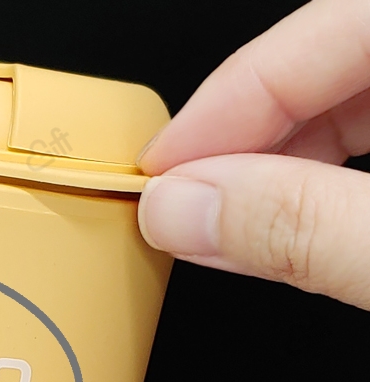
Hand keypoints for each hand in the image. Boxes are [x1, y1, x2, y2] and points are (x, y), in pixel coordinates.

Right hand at [137, 0, 369, 308]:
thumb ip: (304, 225)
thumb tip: (185, 209)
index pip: (328, 26)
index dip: (229, 96)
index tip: (161, 168)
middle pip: (337, 56)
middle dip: (249, 133)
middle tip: (186, 198)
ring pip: (360, 97)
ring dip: (284, 162)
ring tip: (228, 220)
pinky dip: (331, 183)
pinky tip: (295, 222)